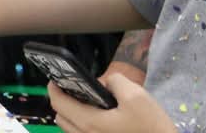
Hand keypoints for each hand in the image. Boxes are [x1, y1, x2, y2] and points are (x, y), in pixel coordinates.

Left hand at [49, 73, 175, 132]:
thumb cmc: (152, 128)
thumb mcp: (136, 96)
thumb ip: (115, 81)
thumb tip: (104, 82)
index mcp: (89, 123)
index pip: (58, 102)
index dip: (53, 87)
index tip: (56, 77)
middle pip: (61, 117)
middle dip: (63, 101)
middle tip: (77, 89)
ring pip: (72, 129)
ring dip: (74, 114)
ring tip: (92, 104)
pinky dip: (86, 125)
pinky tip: (103, 118)